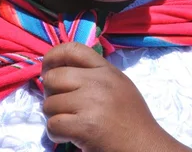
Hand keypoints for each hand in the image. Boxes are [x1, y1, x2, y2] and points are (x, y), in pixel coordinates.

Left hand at [42, 43, 187, 151]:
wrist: (144, 146)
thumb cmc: (131, 117)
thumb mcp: (118, 84)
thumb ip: (94, 73)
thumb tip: (60, 68)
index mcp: (106, 70)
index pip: (72, 49)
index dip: (53, 56)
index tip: (47, 68)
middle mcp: (98, 82)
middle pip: (53, 77)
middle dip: (49, 92)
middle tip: (60, 104)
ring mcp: (90, 103)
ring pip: (49, 103)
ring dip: (53, 116)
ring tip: (68, 122)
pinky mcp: (85, 126)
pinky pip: (53, 125)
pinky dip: (56, 133)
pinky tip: (68, 135)